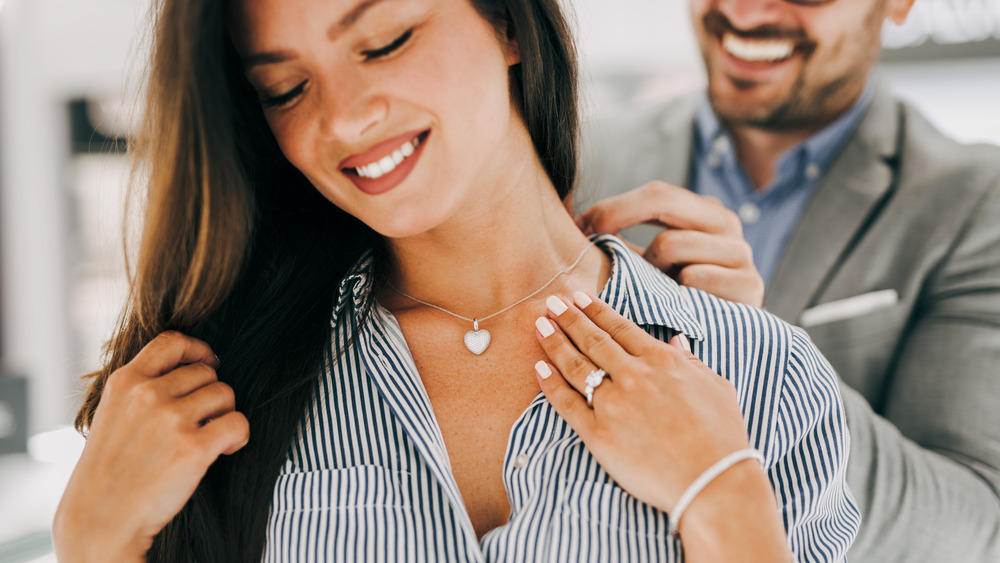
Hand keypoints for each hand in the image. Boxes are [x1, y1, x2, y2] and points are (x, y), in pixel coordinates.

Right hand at [53, 331, 249, 561]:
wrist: (100, 520)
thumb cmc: (109, 472)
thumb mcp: (112, 415)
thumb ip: (141, 390)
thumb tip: (190, 371)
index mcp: (125, 382)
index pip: (172, 342)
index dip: (198, 349)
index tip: (208, 362)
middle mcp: (148, 395)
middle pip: (206, 373)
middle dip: (210, 395)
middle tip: (202, 421)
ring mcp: (171, 419)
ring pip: (224, 395)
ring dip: (224, 415)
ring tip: (211, 437)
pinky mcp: (193, 447)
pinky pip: (238, 423)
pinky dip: (239, 435)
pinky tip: (225, 449)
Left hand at [532, 293, 789, 559]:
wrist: (714, 483)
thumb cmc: (722, 438)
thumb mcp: (716, 387)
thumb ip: (691, 362)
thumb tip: (676, 342)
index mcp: (662, 362)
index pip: (620, 328)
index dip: (596, 310)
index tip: (579, 297)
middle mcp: (634, 377)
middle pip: (593, 340)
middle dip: (569, 318)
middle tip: (550, 301)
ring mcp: (613, 404)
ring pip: (576, 365)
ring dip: (555, 342)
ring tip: (539, 325)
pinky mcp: (598, 434)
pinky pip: (567, 403)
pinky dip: (550, 383)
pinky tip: (539, 368)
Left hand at [576, 181, 764, 306]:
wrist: (728, 343)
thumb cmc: (675, 299)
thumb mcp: (649, 260)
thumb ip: (619, 235)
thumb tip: (567, 216)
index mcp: (703, 210)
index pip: (654, 192)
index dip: (613, 207)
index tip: (580, 227)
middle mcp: (727, 222)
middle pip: (662, 202)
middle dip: (620, 221)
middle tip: (596, 250)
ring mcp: (742, 253)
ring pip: (671, 243)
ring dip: (649, 268)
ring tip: (648, 288)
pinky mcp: (750, 286)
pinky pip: (693, 277)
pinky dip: (674, 292)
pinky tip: (672, 306)